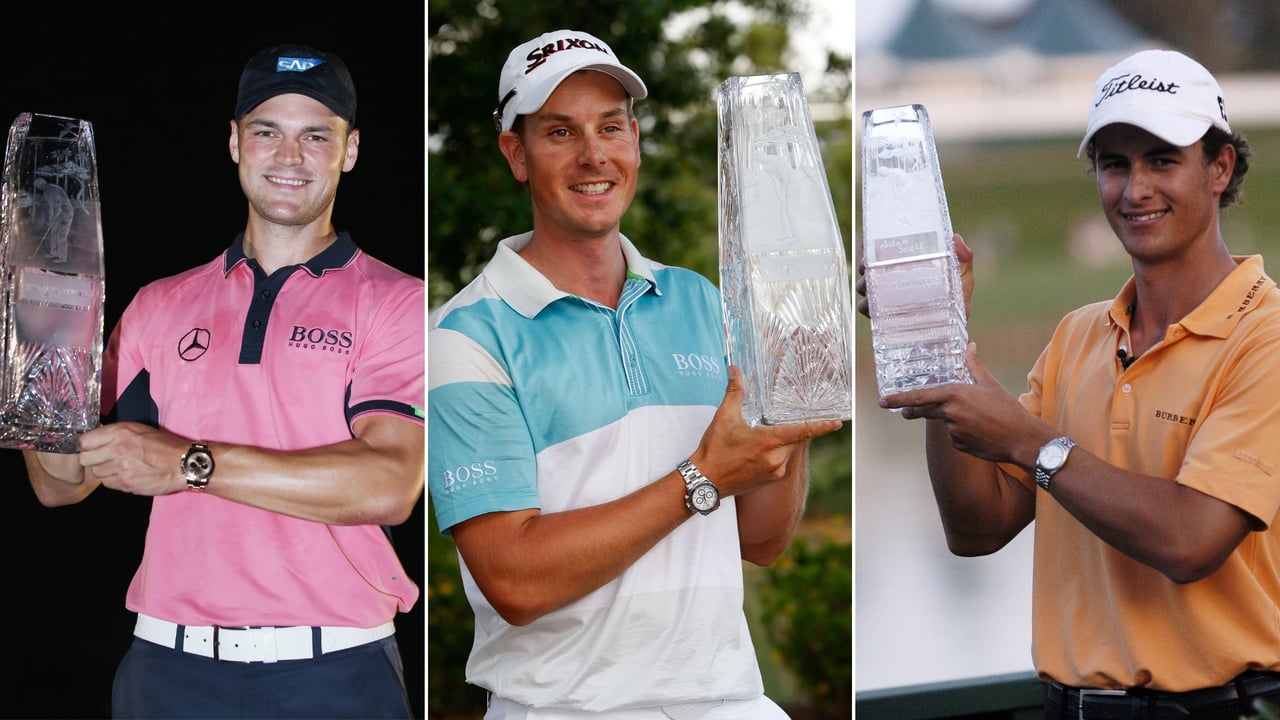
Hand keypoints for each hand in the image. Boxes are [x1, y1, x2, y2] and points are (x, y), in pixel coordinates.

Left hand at [77, 422, 190, 495]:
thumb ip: (115, 434)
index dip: (88, 445)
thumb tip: (95, 440)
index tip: (93, 447)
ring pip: (96, 473)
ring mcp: (121, 468)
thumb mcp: (139, 430)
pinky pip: (108, 483)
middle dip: (92, 459)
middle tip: (104, 458)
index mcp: (121, 432)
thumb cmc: (164, 446)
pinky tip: (127, 474)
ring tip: (120, 467)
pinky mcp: (125, 483)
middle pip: (85, 459)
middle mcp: (118, 449)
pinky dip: (114, 480)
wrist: (183, 464)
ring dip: (104, 471)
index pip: (84, 441)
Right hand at [690, 366, 841, 495]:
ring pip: (788, 450)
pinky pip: (781, 462)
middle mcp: (776, 459)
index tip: (837, 423)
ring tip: (757, 439)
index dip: (821, 426)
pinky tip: (756, 451)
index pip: (802, 431)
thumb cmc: (714, 450)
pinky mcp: (770, 480)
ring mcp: (775, 472)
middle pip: (794, 439)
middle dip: (789, 429)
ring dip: (780, 442)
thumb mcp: (724, 417)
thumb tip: (735, 370)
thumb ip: (734, 391)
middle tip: (774, 423)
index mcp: (768, 442)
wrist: (705, 482)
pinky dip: (775, 453)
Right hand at [856, 233, 974, 319]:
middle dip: (865, 265)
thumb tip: (956, 238)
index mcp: (908, 268)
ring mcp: (888, 300)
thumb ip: (964, 259)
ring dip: (863, 284)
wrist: (953, 334)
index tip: (872, 245)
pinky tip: (871, 305)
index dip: (874, 247)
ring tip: (869, 285)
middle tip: (868, 264)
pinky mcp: (884, 318)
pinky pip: (867, 309)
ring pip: (865, 287)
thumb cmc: (958, 304)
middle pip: (870, 269)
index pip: (886, 253)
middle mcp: (894, 282)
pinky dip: (865, 306)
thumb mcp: (963, 279)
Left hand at [879, 342, 1031, 465]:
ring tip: (978, 420)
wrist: (1021, 438)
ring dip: (953, 421)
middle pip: (925, 411)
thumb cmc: (1007, 409)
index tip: (882, 401)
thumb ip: (974, 365)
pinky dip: (961, 434)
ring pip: (944, 423)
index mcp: (954, 394)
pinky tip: (980, 432)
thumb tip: (970, 345)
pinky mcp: (957, 445)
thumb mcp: (989, 384)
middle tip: (904, 412)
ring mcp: (952, 430)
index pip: (919, 396)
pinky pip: (953, 437)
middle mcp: (949, 412)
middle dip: (914, 411)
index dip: (898, 399)